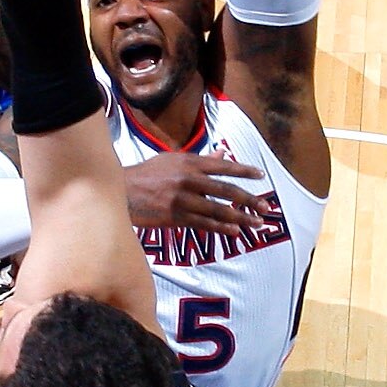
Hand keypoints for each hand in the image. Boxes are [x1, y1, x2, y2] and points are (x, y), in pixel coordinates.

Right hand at [125, 151, 268, 229]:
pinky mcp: (175, 218)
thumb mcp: (172, 160)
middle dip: (249, 199)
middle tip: (265, 206)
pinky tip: (235, 232)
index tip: (261, 176)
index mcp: (189, 162)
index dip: (244, 171)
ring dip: (240, 218)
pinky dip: (221, 228)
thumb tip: (223, 154)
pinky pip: (203, 224)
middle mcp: (188, 180)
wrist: (120, 191)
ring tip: (256, 223)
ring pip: (218, 210)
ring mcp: (182, 200)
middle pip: (226, 190)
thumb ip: (199, 159)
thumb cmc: (147, 174)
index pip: (223, 166)